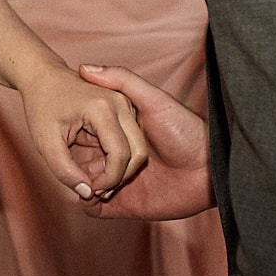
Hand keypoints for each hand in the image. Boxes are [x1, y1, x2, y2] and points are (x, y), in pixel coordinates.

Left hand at [17, 65, 145, 200]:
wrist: (43, 77)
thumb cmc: (41, 106)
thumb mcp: (45, 142)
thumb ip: (64, 170)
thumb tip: (87, 193)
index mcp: (103, 109)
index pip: (120, 155)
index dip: (109, 179)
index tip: (91, 190)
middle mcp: (121, 103)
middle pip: (137, 153)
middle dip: (119, 176)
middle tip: (95, 188)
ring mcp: (126, 104)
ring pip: (137, 148)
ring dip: (119, 168)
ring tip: (93, 175)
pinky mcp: (125, 109)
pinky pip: (130, 141)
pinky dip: (117, 157)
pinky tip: (95, 162)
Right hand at [73, 64, 214, 220]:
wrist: (211, 171)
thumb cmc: (186, 131)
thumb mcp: (154, 100)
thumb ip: (123, 81)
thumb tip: (84, 67)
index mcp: (120, 133)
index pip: (86, 134)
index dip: (72, 134)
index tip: (64, 131)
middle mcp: (117, 157)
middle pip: (81, 160)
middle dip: (70, 163)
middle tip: (66, 161)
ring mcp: (120, 182)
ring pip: (86, 185)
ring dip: (78, 184)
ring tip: (80, 180)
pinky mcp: (125, 205)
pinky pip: (97, 208)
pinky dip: (88, 205)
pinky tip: (89, 196)